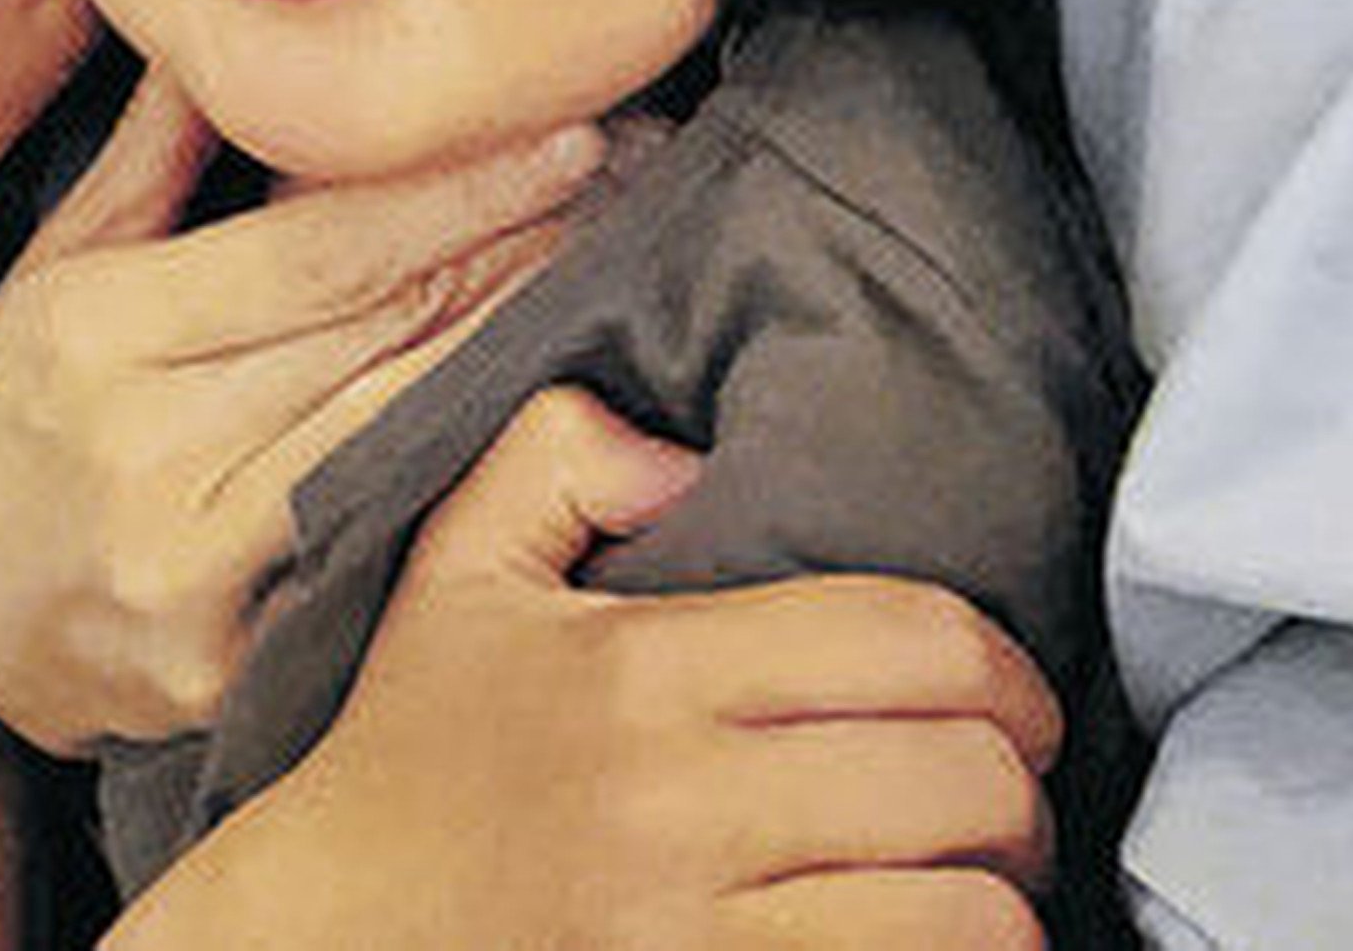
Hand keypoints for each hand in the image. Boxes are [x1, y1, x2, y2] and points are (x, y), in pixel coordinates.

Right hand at [0, 69, 601, 750]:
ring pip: (398, 438)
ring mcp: (191, 576)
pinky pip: (380, 547)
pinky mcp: (233, 669)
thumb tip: (229, 36)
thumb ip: (152, 162)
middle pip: (374, 339)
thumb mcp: (49, 273)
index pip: (315, 254)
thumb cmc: (7, 421)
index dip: (453, 193)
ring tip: (605, 271)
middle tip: (628, 179)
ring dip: (517, 350)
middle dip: (513, 250)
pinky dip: (465, 475)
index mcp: (92, 337)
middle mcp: (140, 454)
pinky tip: (542, 413)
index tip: (563, 135)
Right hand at [113, 388, 1057, 945]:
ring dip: (998, 894)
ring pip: (965, 912)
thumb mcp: (457, 570)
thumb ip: (556, 454)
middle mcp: (680, 799)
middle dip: (1020, 784)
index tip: (1002, 694)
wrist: (331, 927)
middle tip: (1000, 790)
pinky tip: (918, 940)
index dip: (1002, 664)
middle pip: (965, 777)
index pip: (907, 637)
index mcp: (641, 667)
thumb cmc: (414, 749)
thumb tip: (686, 450)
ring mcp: (698, 928)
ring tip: (972, 879)